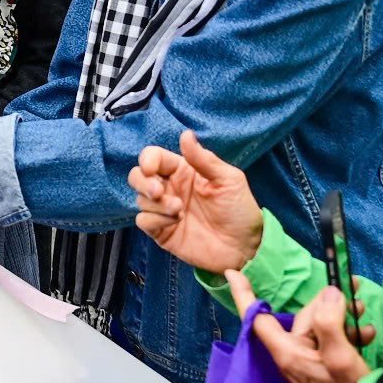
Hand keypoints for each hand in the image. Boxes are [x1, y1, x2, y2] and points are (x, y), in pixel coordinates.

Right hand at [128, 131, 262, 273]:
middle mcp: (171, 188)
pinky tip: (174, 223)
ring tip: (179, 210)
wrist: (244, 248)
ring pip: (140, 199)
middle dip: (143, 182)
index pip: (155, 157)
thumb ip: (204, 159)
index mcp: (184, 171)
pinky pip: (143, 221)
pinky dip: (154, 220)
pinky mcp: (161, 231)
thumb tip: (186, 134)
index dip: (148, 160)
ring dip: (156, 204)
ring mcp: (164, 211)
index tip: (152, 168)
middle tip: (158, 191)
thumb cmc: (240, 210)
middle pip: (138, 176)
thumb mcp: (228, 179)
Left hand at [225, 270, 373, 382]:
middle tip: (357, 292)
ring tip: (364, 315)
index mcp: (287, 351)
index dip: (245, 295)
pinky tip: (367, 334)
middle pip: (304, 316)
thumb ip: (330, 322)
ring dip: (344, 318)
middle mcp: (292, 354)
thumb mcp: (340, 356)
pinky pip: (331, 341)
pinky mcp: (322, 366)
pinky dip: (349, 335)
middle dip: (329, 302)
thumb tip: (329, 293)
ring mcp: (307, 360)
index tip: (233, 273)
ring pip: (321, 326)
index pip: (259, 318)